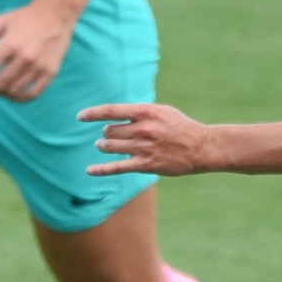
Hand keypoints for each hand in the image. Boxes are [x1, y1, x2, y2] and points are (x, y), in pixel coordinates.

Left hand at [0, 0, 76, 99]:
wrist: (56, 13)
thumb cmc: (24, 17)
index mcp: (9, 44)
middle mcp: (24, 58)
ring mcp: (39, 67)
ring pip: (13, 91)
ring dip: (0, 93)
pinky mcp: (50, 72)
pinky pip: (32, 94)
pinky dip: (19, 98)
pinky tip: (12, 94)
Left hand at [78, 100, 215, 176]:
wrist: (201, 147)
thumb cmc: (180, 127)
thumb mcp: (161, 111)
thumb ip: (139, 113)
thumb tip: (116, 117)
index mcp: (146, 112)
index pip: (111, 111)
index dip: (93, 113)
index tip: (80, 116)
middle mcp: (143, 129)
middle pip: (111, 131)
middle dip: (107, 134)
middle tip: (109, 135)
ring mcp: (144, 147)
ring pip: (112, 147)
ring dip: (104, 147)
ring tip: (102, 146)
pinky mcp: (146, 164)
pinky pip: (118, 167)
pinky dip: (101, 169)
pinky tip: (89, 171)